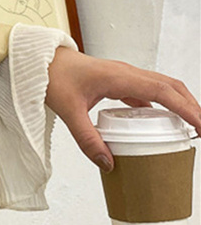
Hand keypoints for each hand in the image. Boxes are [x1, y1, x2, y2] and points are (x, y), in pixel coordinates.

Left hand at [45, 47, 200, 171]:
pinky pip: (144, 92)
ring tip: (187, 127)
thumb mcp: (68, 112)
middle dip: (190, 107)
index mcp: (120, 77)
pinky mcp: (115, 81)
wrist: (38, 60)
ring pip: (160, 87)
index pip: (164, 92)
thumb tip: (108, 163)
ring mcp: (122, 76)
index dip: (186, 108)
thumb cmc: (51, 77)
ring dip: (177, 104)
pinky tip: (155, 123)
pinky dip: (157, 106)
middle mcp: (126, 73)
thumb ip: (87, 139)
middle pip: (170, 87)